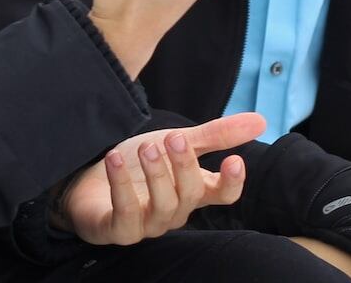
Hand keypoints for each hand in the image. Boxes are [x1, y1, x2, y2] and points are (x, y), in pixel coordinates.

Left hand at [59, 112, 265, 245]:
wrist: (89, 180)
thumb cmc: (139, 165)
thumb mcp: (175, 143)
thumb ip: (215, 135)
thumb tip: (261, 120)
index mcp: (193, 192)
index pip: (223, 195)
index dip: (232, 183)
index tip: (235, 160)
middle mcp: (174, 212)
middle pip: (191, 195)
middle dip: (184, 166)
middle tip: (173, 139)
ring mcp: (147, 225)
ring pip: (162, 206)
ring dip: (156, 175)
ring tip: (146, 147)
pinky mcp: (118, 230)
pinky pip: (125, 214)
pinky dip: (121, 185)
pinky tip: (115, 160)